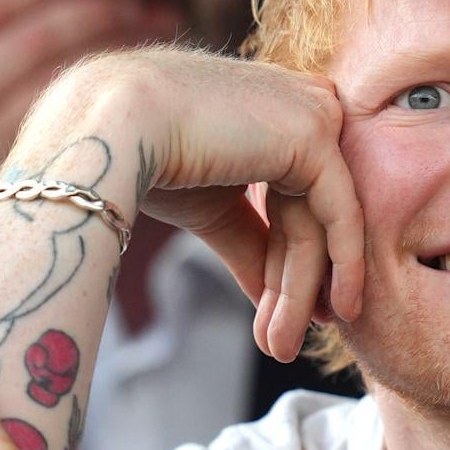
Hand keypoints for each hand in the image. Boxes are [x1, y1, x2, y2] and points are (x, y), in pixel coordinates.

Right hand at [14, 49, 365, 362]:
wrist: (107, 129)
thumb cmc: (139, 158)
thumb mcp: (210, 207)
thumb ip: (251, 241)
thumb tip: (274, 297)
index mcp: (271, 106)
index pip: (293, 194)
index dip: (288, 259)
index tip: (281, 316)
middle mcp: (300, 100)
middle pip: (308, 210)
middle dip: (296, 284)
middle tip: (281, 347)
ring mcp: (312, 111)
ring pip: (319, 219)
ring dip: (301, 291)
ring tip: (279, 348)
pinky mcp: (316, 133)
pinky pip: (339, 213)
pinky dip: (342, 266)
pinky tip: (336, 310)